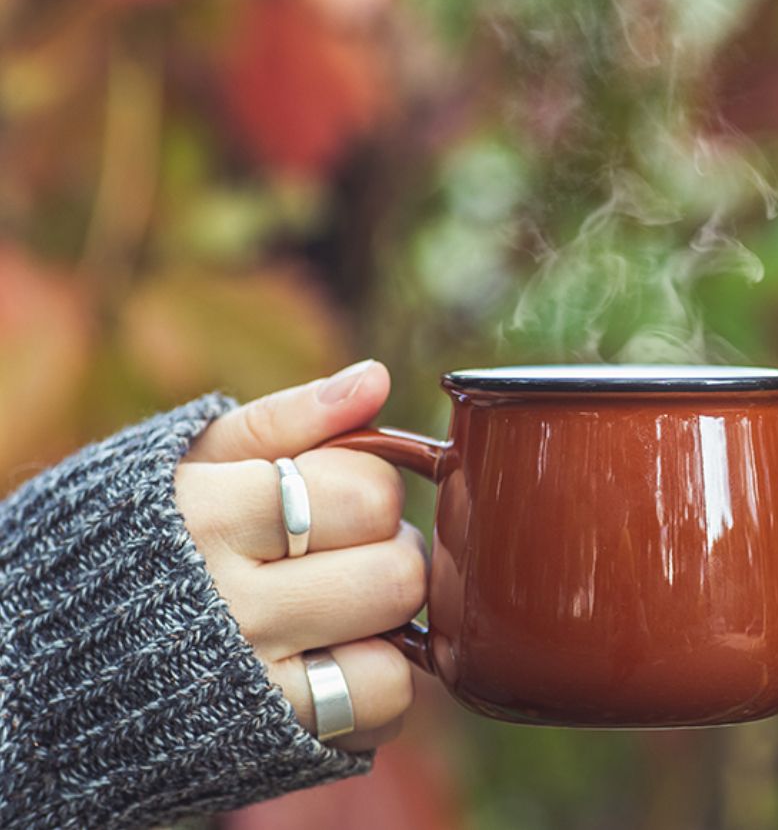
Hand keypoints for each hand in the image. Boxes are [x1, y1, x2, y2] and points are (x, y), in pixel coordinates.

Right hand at [175, 360, 425, 750]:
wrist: (43, 656)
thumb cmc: (139, 535)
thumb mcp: (190, 459)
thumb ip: (289, 416)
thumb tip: (377, 377)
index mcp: (210, 514)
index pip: (368, 491)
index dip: (369, 488)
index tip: (331, 498)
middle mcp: (229, 602)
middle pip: (396, 571)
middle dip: (390, 551)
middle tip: (347, 552)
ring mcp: (249, 679)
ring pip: (395, 646)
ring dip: (387, 623)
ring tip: (342, 605)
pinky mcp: (267, 737)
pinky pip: (381, 707)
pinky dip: (378, 684)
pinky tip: (335, 656)